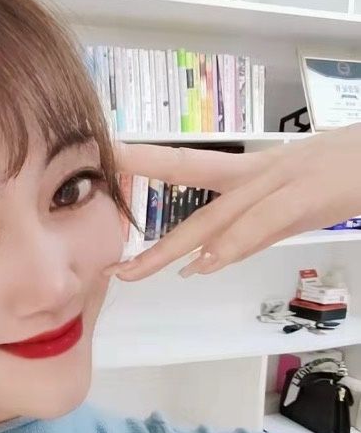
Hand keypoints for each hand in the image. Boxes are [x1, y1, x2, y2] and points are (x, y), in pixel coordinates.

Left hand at [103, 123, 360, 280]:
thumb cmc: (346, 172)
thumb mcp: (292, 203)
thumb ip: (249, 230)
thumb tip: (209, 257)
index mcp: (252, 170)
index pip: (187, 164)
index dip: (143, 161)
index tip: (103, 169)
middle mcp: (257, 171)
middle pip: (187, 176)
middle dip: (138, 185)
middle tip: (96, 206)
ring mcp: (281, 180)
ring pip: (215, 210)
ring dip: (171, 244)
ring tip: (134, 271)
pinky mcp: (309, 194)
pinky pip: (263, 222)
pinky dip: (233, 243)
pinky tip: (204, 264)